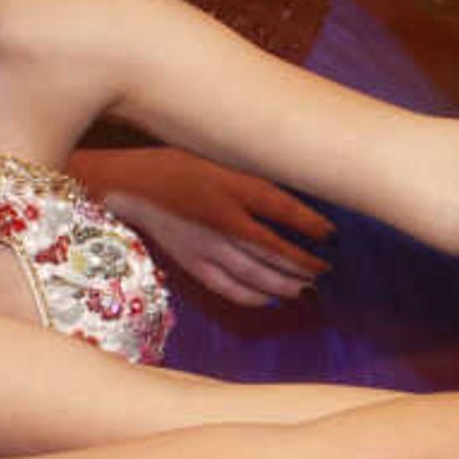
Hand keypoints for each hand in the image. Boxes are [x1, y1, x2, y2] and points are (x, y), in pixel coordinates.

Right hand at [74, 148, 333, 308]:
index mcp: (229, 186)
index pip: (281, 207)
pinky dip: (253, 296)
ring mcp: (206, 246)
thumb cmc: (174, 166)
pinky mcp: (192, 263)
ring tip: (307, 287)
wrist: (128, 186)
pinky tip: (270, 298)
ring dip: (285, 284)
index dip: (310, 224)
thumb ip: (249, 181)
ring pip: (255, 274)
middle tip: (325, 270)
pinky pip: (228, 288)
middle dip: (304, 263)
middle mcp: (221, 219)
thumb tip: (287, 202)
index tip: (331, 233)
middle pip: (273, 250)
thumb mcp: (216, 160)